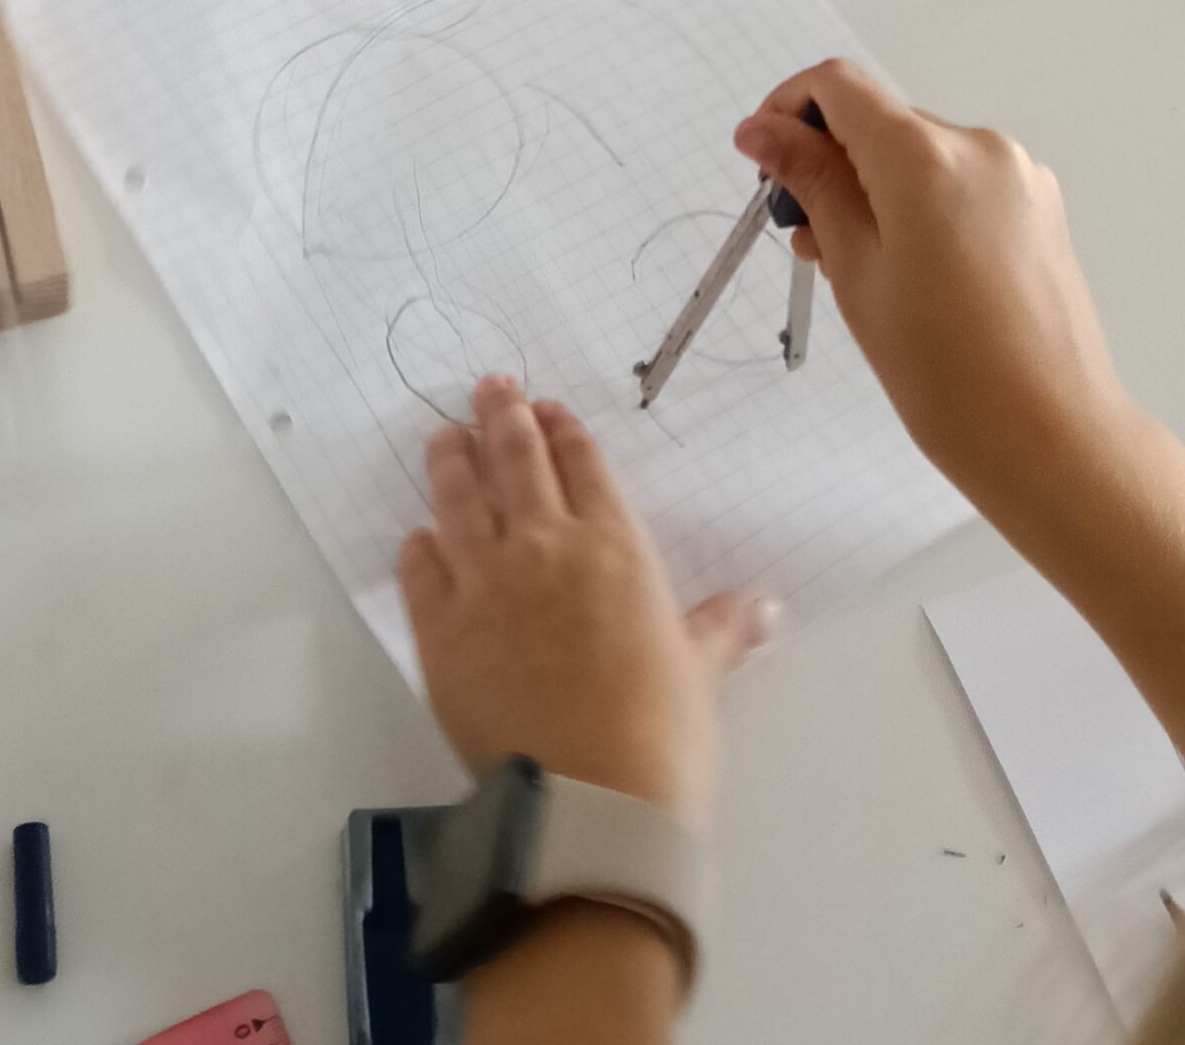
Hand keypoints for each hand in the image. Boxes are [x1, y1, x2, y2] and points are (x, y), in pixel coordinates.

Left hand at [399, 375, 772, 829]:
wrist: (593, 797)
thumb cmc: (660, 734)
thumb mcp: (701, 672)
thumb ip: (722, 628)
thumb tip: (765, 606)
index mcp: (614, 547)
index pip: (583, 466)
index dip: (563, 432)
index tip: (549, 410)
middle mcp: (545, 547)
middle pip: (516, 461)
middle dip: (502, 417)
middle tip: (491, 387)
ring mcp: (485, 583)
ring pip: (460, 500)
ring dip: (452, 461)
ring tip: (445, 436)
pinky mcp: (440, 629)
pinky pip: (420, 570)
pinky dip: (419, 546)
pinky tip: (419, 536)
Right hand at [734, 63, 1140, 529]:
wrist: (1051, 438)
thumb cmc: (945, 372)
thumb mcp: (855, 271)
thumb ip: (811, 183)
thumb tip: (762, 129)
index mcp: (926, 157)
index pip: (838, 86)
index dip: (787, 111)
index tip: (765, 165)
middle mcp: (979, 148)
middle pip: (880, 122)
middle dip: (830, 165)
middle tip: (806, 242)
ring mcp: (1018, 178)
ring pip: (918, 158)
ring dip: (874, 193)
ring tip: (858, 273)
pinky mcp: (1039, 210)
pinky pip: (960, 185)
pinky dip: (921, 209)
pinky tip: (911, 276)